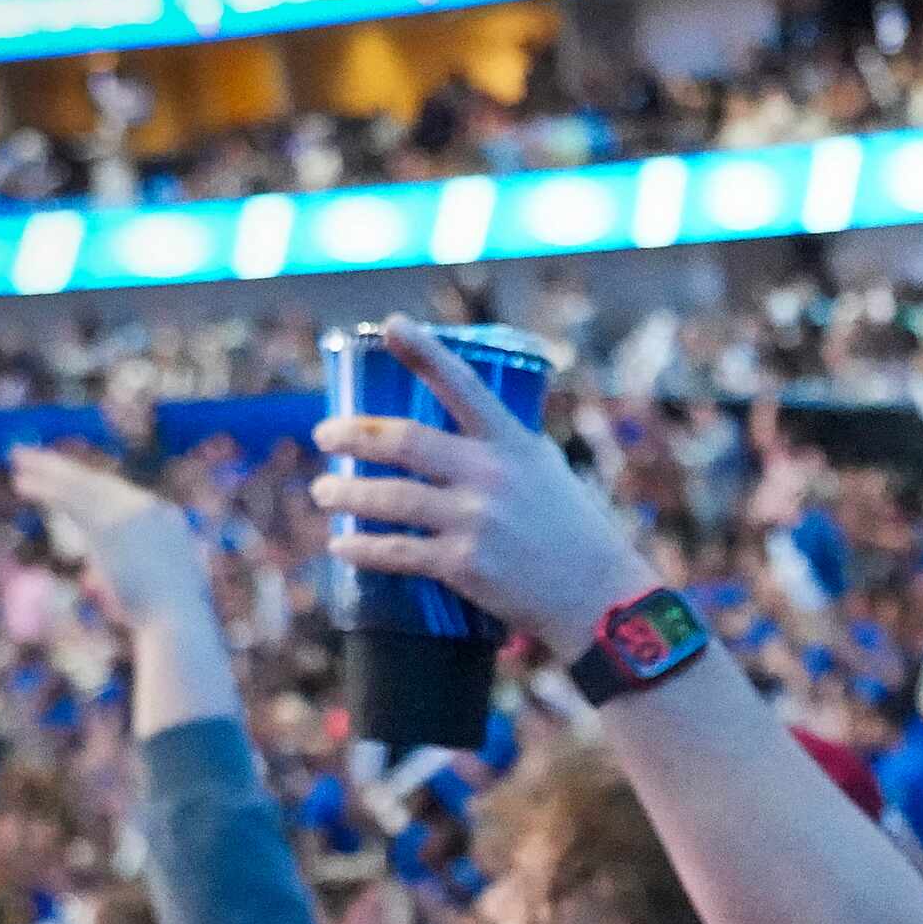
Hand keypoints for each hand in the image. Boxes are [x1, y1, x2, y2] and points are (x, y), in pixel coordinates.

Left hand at [8, 447, 210, 630]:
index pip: (122, 496)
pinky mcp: (109, 525)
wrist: (178, 623)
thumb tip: (102, 576)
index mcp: (169, 521)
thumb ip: (131, 574)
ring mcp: (131, 515)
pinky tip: (20, 484)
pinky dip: (45, 488)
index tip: (68, 481)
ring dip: (48, 471)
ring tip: (17, 459)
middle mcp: (152, 509)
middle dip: (65, 470)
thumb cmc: (171, 620)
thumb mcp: (156, 589)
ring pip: (82, 485)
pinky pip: (71, 499)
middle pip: (101, 483)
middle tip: (35, 459)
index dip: (90, 486)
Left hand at [311, 317, 651, 659]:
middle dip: (352, 434)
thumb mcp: (546, 469)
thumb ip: (503, 446)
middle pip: (403, 441)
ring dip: (345, 493)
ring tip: (323, 492)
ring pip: (389, 497)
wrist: (598, 597)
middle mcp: (492, 474)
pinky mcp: (465, 564)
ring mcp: (476, 520)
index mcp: (513, 443)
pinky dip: (362, 549)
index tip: (392, 326)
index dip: (425, 352)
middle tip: (323, 436)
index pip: (463, 385)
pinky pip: (397, 552)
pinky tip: (341, 547)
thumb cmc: (571, 531)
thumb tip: (456, 427)